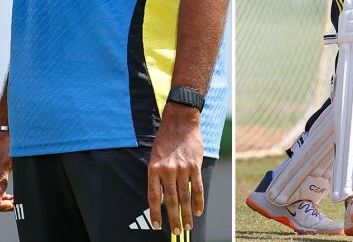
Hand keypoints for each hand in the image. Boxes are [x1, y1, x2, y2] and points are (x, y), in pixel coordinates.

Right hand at [0, 132, 12, 211]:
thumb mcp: (3, 162)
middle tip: (13, 205)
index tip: (8, 206)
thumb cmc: (3, 146)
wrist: (6, 136)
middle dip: (0, 205)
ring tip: (14, 203)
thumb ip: (1, 178)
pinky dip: (3, 197)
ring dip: (2, 202)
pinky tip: (11, 198)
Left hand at [148, 104, 203, 234]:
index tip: (157, 224)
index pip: (153, 197)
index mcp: (154, 169)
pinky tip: (199, 210)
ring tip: (188, 225)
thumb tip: (162, 197)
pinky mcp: (195, 165)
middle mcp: (167, 171)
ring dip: (186, 213)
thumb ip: (158, 176)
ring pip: (184, 197)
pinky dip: (198, 200)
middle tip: (177, 231)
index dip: (155, 213)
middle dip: (173, 218)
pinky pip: (197, 187)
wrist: (180, 121)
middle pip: (170, 201)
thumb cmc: (166, 139)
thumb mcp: (155, 156)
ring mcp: (182, 168)